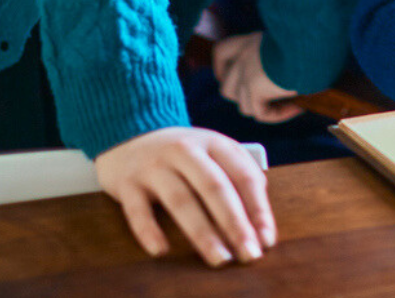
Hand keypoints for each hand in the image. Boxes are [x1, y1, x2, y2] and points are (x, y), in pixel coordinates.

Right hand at [94, 127, 273, 266]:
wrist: (128, 135)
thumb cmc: (182, 155)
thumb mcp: (212, 152)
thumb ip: (237, 175)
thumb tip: (259, 217)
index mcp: (213, 143)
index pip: (243, 174)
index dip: (258, 208)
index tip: (266, 238)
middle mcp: (185, 150)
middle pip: (215, 187)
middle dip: (235, 223)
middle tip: (249, 254)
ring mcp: (155, 165)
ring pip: (181, 200)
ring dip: (202, 232)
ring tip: (218, 258)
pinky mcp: (128, 183)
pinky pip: (138, 210)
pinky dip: (149, 230)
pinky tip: (161, 250)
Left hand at [213, 31, 304, 123]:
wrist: (312, 43)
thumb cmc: (310, 40)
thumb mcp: (290, 42)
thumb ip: (278, 55)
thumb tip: (284, 73)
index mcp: (251, 41)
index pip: (221, 52)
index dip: (222, 70)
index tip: (237, 79)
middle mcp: (245, 56)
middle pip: (227, 88)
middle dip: (243, 99)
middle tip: (267, 100)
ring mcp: (246, 73)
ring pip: (243, 105)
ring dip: (264, 108)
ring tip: (290, 105)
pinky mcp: (255, 88)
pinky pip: (261, 113)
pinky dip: (279, 115)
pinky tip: (297, 108)